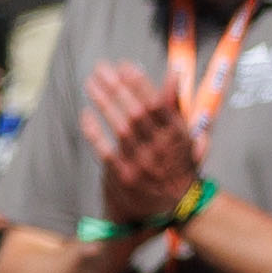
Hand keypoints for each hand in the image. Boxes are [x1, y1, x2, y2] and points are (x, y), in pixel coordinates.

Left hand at [81, 61, 203, 230]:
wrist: (176, 206)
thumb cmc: (178, 163)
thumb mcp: (185, 134)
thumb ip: (176, 105)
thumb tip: (173, 74)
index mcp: (177, 135)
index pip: (157, 104)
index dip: (140, 83)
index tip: (125, 66)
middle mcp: (160, 148)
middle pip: (136, 112)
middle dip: (117, 87)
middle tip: (101, 69)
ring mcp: (142, 163)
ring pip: (120, 127)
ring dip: (104, 103)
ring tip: (91, 83)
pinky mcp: (124, 176)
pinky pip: (105, 151)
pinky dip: (94, 132)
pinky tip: (86, 114)